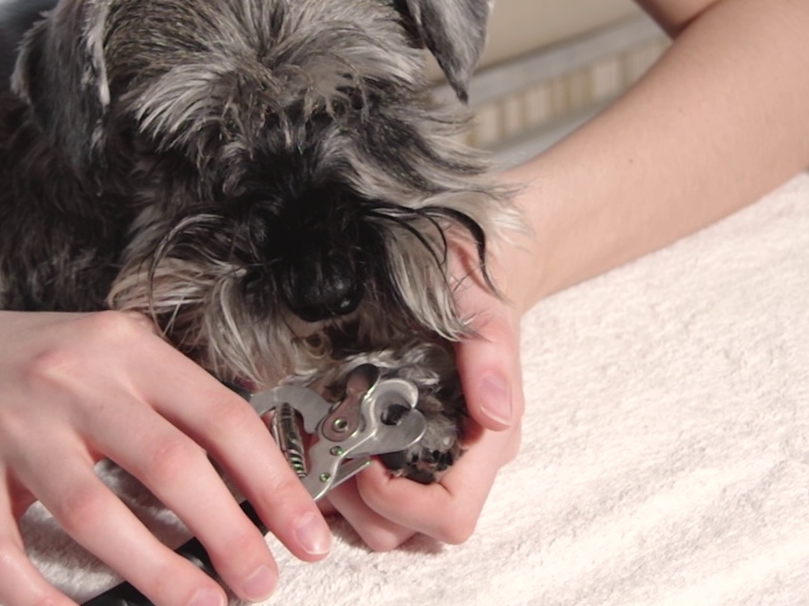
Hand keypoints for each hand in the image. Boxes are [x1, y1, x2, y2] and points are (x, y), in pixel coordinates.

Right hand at [0, 306, 329, 605]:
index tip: (308, 534)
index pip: (221, 415)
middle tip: (261, 583)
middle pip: (170, 463)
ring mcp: (14, 425)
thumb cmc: (24, 367)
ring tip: (200, 605)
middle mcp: (74, 378)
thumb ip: (167, 402)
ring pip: (95, 511)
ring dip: (157, 571)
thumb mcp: (104, 356)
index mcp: (125, 348)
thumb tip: (248, 474)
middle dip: (229, 534)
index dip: (273, 481)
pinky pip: (4, 552)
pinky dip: (43, 598)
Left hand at [325, 237, 526, 548]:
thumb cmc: (469, 292)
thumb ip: (490, 356)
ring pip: (378, 526)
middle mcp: (457, 465)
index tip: (364, 460)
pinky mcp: (397, 459)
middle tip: (327, 450)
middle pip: (405, 532)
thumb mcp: (480, 308)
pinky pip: (362, 501)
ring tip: (316, 446)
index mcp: (484, 444)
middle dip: (355, 502)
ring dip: (338, 498)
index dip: (400, 504)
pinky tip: (314, 441)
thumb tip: (494, 415)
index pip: (450, 517)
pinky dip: (332, 483)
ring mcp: (426, 465)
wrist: (457, 275)